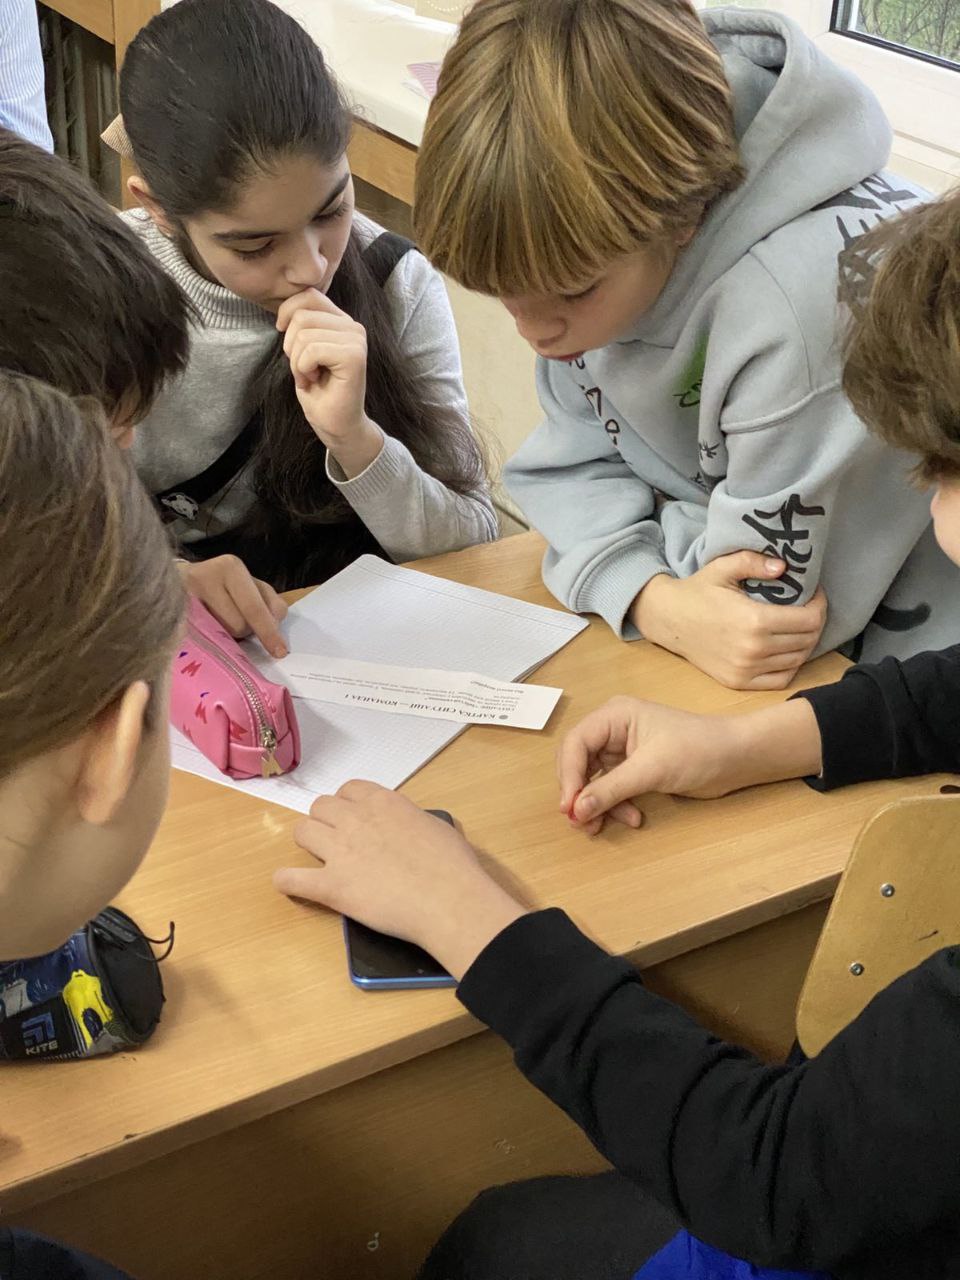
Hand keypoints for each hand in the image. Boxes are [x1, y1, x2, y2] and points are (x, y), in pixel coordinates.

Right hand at [177, 556, 287, 658]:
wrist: (176, 579)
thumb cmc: (223, 584)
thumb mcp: (252, 585)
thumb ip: (270, 602)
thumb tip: (275, 625)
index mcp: (230, 568)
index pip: (254, 607)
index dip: (268, 632)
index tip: (279, 651)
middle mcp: (204, 578)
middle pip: (238, 625)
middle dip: (245, 631)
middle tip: (239, 622)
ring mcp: (184, 597)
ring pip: (220, 635)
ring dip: (226, 635)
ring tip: (219, 620)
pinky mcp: (171, 614)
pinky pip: (200, 639)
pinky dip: (209, 638)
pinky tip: (207, 628)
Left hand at [274, 781, 527, 979]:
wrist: (449, 901)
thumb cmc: (453, 865)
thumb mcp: (434, 826)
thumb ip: (409, 820)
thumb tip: (404, 829)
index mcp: (383, 802)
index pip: (348, 789)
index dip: (348, 804)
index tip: (354, 818)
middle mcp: (355, 819)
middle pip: (320, 806)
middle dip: (325, 820)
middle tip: (337, 839)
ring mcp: (340, 851)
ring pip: (302, 831)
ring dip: (307, 842)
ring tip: (319, 857)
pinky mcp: (331, 886)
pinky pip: (292, 878)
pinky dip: (287, 880)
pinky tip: (289, 883)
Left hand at [276, 289, 382, 476]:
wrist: (336, 426)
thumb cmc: (320, 392)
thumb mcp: (303, 351)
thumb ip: (302, 325)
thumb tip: (286, 311)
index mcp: (341, 321)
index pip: (309, 295)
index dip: (287, 311)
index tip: (283, 334)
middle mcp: (353, 326)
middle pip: (302, 315)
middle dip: (291, 346)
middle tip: (304, 369)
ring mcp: (356, 340)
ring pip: (304, 334)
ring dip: (297, 362)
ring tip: (311, 377)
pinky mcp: (354, 356)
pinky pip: (312, 350)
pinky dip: (303, 369)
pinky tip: (315, 381)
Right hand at [557, 695, 822, 834]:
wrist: (737, 759)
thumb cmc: (697, 752)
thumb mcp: (650, 770)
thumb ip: (610, 790)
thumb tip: (575, 811)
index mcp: (614, 716)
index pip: (576, 744)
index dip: (569, 776)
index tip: (569, 808)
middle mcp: (613, 729)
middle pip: (579, 763)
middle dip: (580, 794)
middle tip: (581, 823)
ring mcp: (623, 750)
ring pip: (594, 780)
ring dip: (598, 805)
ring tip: (601, 828)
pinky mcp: (635, 768)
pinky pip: (612, 789)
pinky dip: (617, 806)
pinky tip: (633, 818)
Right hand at [632, 551, 826, 689]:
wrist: (668, 619)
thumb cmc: (697, 592)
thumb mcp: (723, 568)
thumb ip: (755, 562)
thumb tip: (784, 567)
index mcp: (754, 621)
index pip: (809, 619)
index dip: (820, 605)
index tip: (815, 594)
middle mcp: (753, 650)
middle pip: (807, 640)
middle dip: (816, 622)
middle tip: (810, 608)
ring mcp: (746, 669)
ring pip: (797, 660)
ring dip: (805, 643)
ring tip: (799, 626)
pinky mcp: (738, 681)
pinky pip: (780, 679)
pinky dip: (791, 666)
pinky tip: (786, 649)